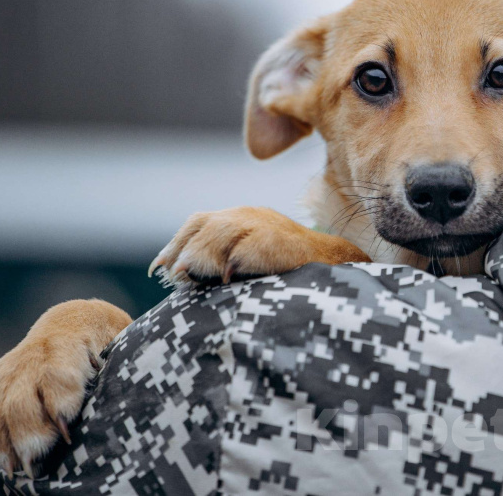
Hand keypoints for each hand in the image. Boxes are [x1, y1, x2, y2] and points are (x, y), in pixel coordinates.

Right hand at [0, 299, 131, 477]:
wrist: (71, 321)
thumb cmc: (106, 338)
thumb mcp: (120, 341)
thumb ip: (123, 364)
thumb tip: (141, 391)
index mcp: (68, 343)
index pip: (59, 375)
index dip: (62, 402)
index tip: (69, 428)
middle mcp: (34, 356)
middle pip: (23, 400)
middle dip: (31, 432)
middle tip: (42, 457)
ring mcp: (13, 370)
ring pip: (4, 410)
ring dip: (13, 443)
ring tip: (25, 470)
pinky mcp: (0, 383)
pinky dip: (0, 440)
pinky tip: (11, 463)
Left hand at [148, 206, 370, 285]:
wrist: (343, 272)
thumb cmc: (296, 278)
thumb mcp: (255, 266)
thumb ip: (226, 268)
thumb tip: (185, 285)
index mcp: (243, 221)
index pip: (198, 224)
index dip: (176, 245)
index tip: (160, 271)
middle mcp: (252, 217)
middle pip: (203, 224)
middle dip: (185, 251)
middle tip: (176, 279)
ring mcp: (267, 226)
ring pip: (219, 231)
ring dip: (202, 256)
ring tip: (194, 279)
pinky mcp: (282, 240)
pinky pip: (249, 245)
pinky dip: (234, 260)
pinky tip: (229, 278)